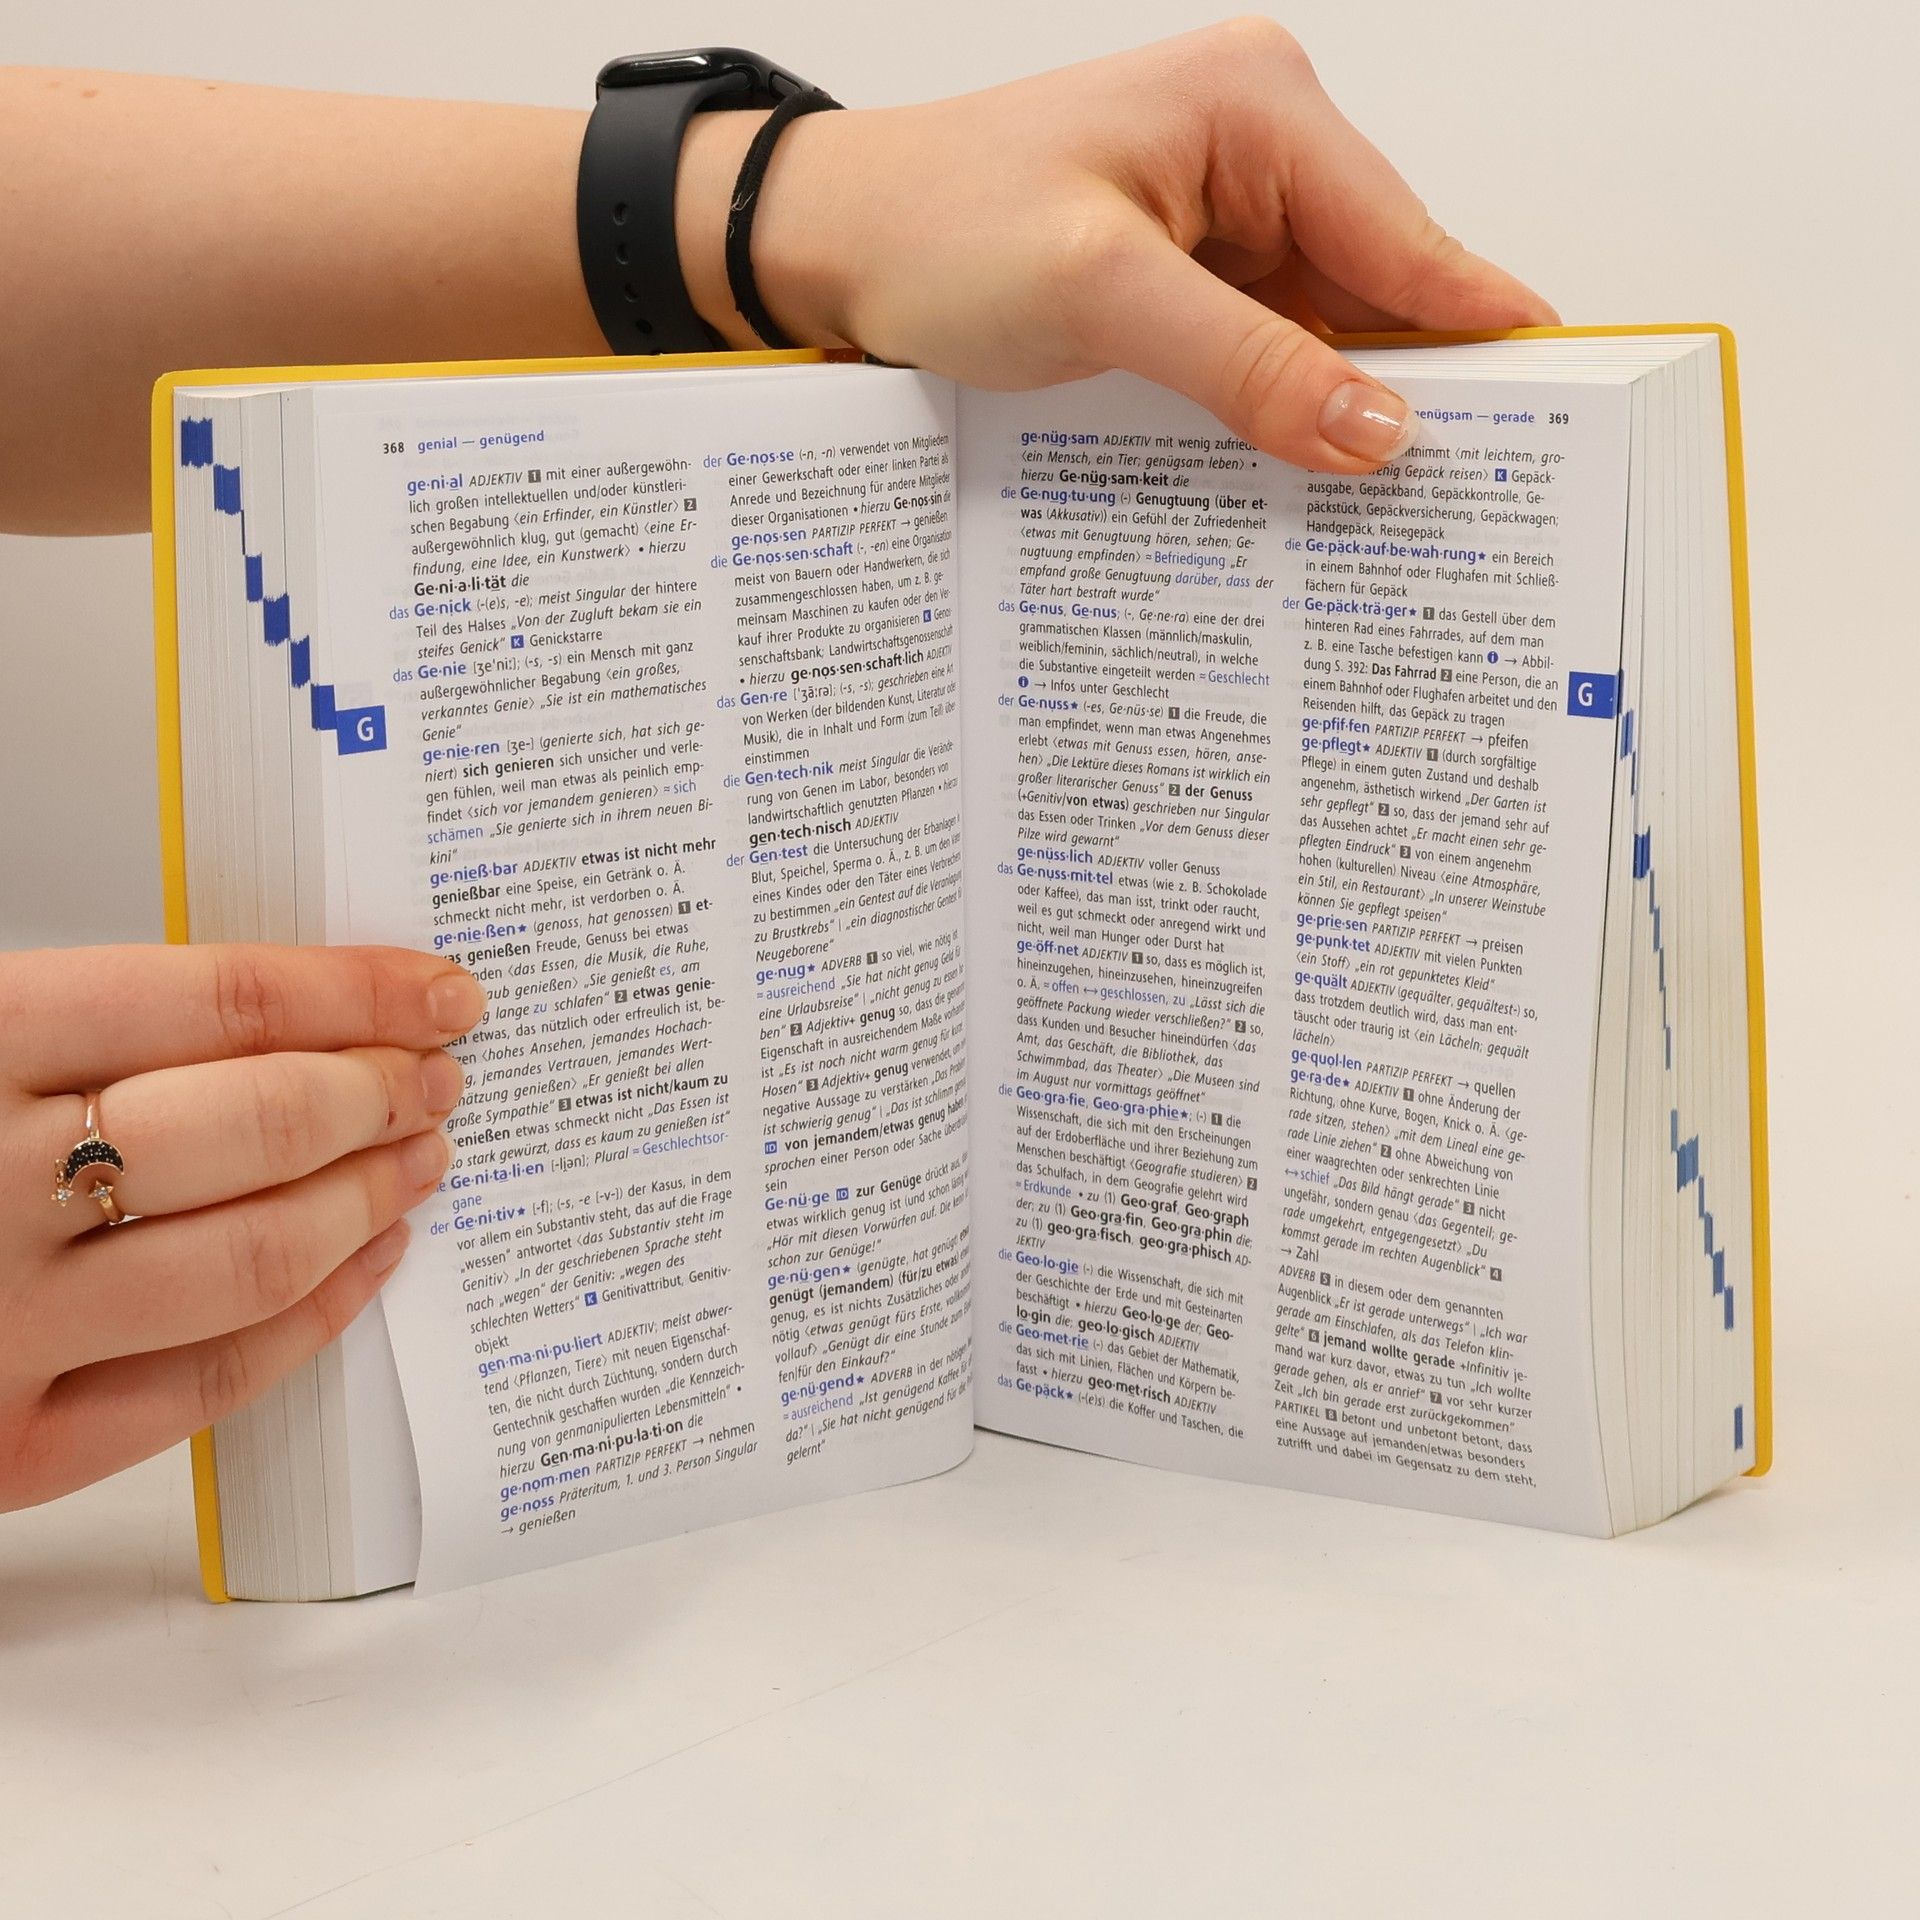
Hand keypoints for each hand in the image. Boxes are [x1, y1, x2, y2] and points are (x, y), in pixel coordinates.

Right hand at [0, 943, 482, 1508]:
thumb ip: (70, 1023)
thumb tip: (278, 1009)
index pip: (216, 1001)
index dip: (355, 992)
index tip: (435, 991)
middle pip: (252, 1125)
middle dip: (379, 1094)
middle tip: (440, 1074)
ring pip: (250, 1257)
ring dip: (367, 1199)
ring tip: (420, 1157)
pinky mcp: (2, 1448)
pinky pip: (204, 1386)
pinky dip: (312, 1318)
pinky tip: (364, 1263)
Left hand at [684, 16, 1556, 469]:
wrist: (833, 241)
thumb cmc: (939, 227)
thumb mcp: (1099, 296)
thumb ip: (1246, 364)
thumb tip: (1378, 432)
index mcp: (1260, 110)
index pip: (1405, 236)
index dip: (1481, 332)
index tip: (1557, 415)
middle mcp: (1260, 150)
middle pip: (1377, 288)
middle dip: (1409, 388)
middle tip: (1464, 502)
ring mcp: (1224, 214)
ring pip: (1324, 330)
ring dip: (1339, 412)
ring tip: (1387, 515)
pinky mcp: (1188, 273)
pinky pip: (1265, 348)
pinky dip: (1279, 410)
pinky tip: (1300, 478)